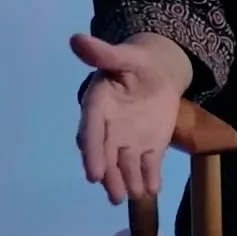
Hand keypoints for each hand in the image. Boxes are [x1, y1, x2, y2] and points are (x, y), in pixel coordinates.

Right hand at [71, 33, 185, 204]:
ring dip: (129, 181)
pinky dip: (150, 177)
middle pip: (106, 156)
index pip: (91, 133)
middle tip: (116, 195)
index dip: (92, 153)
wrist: (160, 71)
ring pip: (125, 165)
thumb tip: (76, 39)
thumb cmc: (138, 61)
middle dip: (110, 176)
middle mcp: (109, 130)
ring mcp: (128, 141)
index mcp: (98, 106)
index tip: (93, 174)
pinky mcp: (148, 147)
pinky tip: (154, 189)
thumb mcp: (124, 55)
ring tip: (136, 196)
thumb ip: (104, 54)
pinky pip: (148, 164)